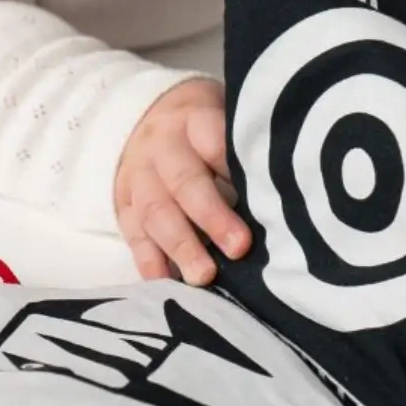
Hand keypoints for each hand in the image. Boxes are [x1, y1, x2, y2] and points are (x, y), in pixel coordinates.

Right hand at [115, 79, 250, 285]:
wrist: (149, 121)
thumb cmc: (204, 130)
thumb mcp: (223, 122)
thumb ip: (244, 153)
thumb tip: (282, 198)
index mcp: (193, 121)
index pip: (214, 143)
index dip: (236, 171)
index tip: (264, 199)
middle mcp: (161, 148)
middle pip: (184, 182)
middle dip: (212, 218)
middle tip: (239, 249)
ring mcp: (138, 178)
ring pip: (155, 212)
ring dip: (180, 247)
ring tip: (202, 278)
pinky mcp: (123, 205)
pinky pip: (133, 234)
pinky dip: (149, 261)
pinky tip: (165, 284)